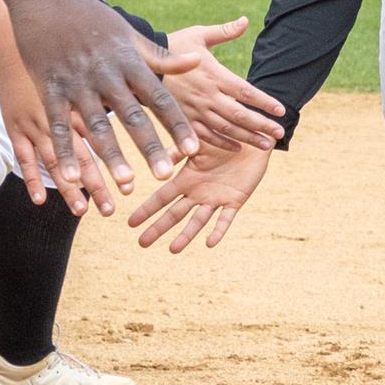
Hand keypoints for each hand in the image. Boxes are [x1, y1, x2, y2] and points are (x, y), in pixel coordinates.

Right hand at [0, 0, 200, 189]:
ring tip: (126, 183)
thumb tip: (197, 62)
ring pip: (97, 125)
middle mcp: (107, 74)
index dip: (177, 124)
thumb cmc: (92, 17)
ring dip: (112, 155)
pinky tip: (73, 175)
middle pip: (133, 115)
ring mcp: (77, 82)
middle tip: (165, 174)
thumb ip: (160, 56)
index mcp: (130, 61)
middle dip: (150, 146)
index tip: (193, 148)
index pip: (161, 98)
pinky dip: (66, 150)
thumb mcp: (128, 33)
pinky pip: (60, 124)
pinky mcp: (49, 87)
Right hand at [128, 144, 270, 251]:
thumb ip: (180, 147)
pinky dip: (219, 230)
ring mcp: (216, 198)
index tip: (131, 223)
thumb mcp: (199, 139)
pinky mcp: (236, 199)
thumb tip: (160, 155)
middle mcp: (198, 192)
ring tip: (173, 250)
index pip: (162, 197)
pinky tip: (210, 243)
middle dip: (159, 228)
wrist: (253, 136)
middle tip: (142, 243)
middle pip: (175, 213)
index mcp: (187, 178)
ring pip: (198, 220)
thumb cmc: (224, 135)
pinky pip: (226, 218)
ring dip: (186, 235)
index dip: (147, 209)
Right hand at [163, 18, 286, 151]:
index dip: (264, 102)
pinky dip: (222, 143)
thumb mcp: (198, 34)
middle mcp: (206, 95)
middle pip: (239, 115)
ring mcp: (194, 110)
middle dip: (261, 125)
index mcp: (213, 75)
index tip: (281, 110)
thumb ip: (224, 32)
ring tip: (266, 145)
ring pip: (225, 128)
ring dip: (247, 138)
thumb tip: (246, 21)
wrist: (139, 63)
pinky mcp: (182, 119)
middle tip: (280, 133)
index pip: (245, 91)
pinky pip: (205, 136)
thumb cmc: (173, 46)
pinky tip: (237, 148)